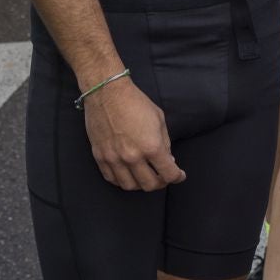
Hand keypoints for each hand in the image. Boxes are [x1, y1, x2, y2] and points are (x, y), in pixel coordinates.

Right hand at [81, 76, 184, 190]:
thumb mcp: (159, 119)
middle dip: (160, 183)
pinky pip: (111, 178)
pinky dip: (121, 180)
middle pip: (149, 185)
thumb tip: (167, 159)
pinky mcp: (100, 156)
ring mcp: (114, 159)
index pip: (168, 173)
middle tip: (163, 177)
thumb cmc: (135, 102)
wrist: (107, 92)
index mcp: (151, 146)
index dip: (177, 177)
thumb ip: (164, 142)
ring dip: (140, 184)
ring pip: (130, 186)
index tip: (179, 175)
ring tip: (145, 177)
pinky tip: (127, 174)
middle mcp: (133, 157)